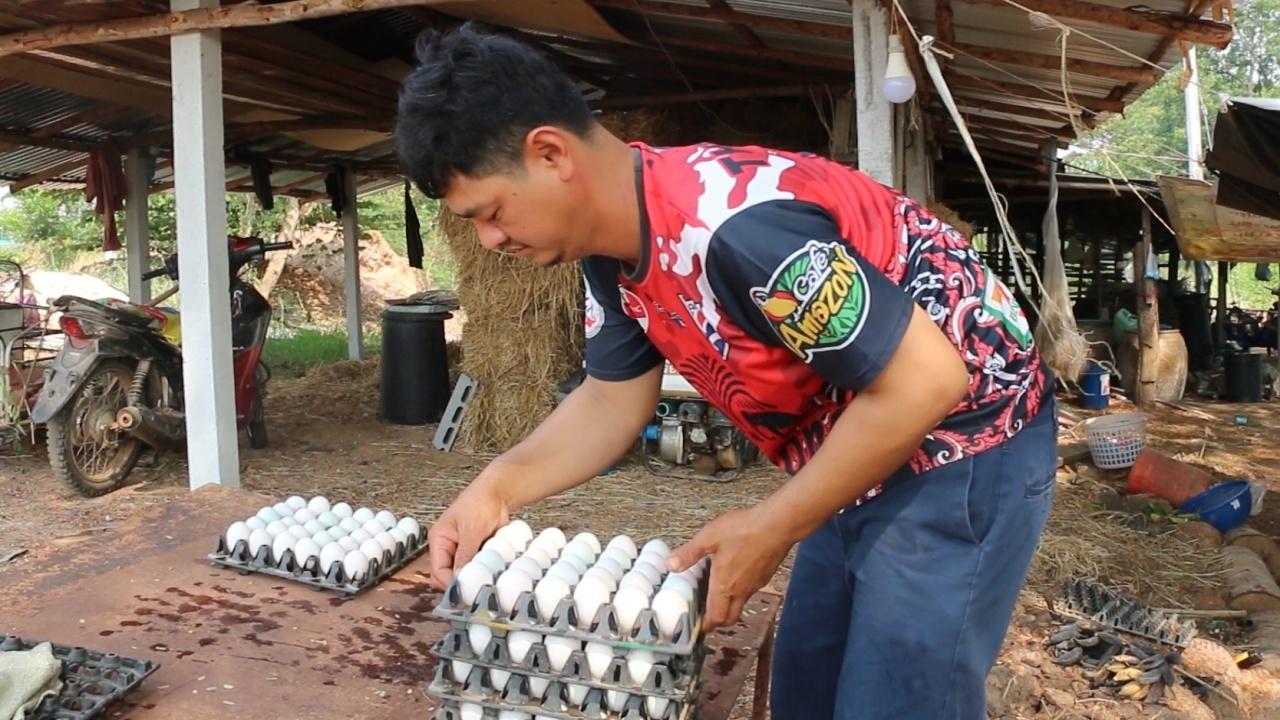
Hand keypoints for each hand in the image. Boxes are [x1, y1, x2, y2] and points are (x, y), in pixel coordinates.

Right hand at [427, 483, 510, 589]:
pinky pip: (476, 568)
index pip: (438, 570)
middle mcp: (448, 548)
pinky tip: (492, 573)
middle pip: (448, 575)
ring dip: (473, 578)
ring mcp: (462, 551)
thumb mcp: (471, 529)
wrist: (498, 493)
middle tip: (477, 589)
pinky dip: (483, 571)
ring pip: (463, 573)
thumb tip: (458, 578)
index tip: (465, 590)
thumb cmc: (480, 503)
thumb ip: (464, 554)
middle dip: (461, 582)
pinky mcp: (475, 552)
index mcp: (439, 540)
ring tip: (486, 581)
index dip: (449, 582)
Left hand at [665, 506, 793, 630]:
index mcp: (725, 585)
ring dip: (726, 606)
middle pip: (729, 618)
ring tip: (713, 592)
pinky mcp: (764, 577)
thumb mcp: (710, 537)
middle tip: (702, 614)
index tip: (694, 625)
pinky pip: (748, 592)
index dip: (704, 626)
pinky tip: (732, 575)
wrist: (778, 524)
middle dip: (715, 621)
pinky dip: (737, 593)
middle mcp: (741, 591)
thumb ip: (689, 553)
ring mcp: (755, 585)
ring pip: (739, 605)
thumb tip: (670, 565)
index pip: (715, 618)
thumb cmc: (745, 529)